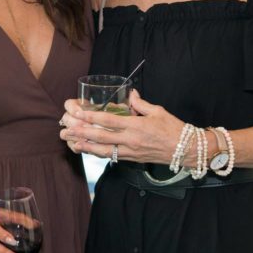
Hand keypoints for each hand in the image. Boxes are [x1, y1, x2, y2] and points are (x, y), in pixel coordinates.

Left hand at [59, 90, 183, 164]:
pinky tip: (89, 150)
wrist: (186, 150)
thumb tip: (130, 94)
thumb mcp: (158, 111)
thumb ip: (140, 103)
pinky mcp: (133, 159)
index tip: (78, 114)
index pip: (109, 121)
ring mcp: (131, 151)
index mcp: (136, 126)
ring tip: (72, 143)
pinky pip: (112, 156)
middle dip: (82, 134)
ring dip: (86, 147)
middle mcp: (131, 140)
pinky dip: (99, 153)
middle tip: (66, 131)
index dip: (91, 118)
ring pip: (103, 150)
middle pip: (101, 137)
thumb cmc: (174, 129)